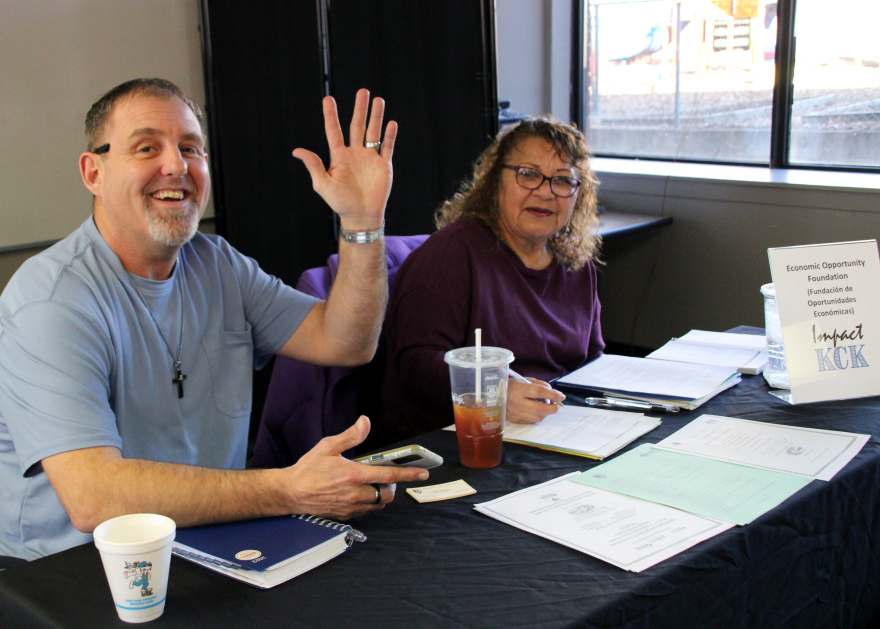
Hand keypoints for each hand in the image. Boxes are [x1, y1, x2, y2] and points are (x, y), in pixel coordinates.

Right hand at [282, 416, 427, 519]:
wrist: (289, 493)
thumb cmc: (307, 470)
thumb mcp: (328, 446)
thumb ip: (350, 435)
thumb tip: (365, 422)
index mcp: (353, 475)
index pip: (388, 475)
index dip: (408, 474)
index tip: (422, 473)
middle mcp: (355, 493)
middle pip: (387, 494)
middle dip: (393, 485)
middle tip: (386, 476)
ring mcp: (351, 506)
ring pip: (379, 505)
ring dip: (381, 495)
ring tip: (373, 484)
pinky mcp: (345, 515)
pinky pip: (367, 512)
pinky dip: (370, 503)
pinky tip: (361, 493)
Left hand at [292, 89, 396, 230]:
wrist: (361, 216)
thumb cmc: (340, 203)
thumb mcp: (323, 184)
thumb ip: (313, 165)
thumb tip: (297, 151)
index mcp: (339, 156)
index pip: (334, 131)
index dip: (331, 115)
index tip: (328, 99)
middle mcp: (355, 153)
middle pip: (357, 126)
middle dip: (360, 109)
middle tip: (363, 91)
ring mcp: (370, 158)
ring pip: (374, 132)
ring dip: (376, 116)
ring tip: (379, 100)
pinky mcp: (383, 165)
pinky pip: (387, 147)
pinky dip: (389, 135)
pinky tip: (391, 123)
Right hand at [506, 378, 565, 424]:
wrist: (493, 395)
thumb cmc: (512, 385)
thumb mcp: (524, 380)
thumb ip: (539, 385)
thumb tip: (553, 393)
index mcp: (518, 389)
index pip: (539, 392)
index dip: (553, 394)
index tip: (561, 396)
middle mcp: (516, 402)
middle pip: (540, 409)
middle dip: (552, 408)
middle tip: (556, 405)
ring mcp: (515, 413)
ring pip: (537, 418)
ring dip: (546, 413)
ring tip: (546, 406)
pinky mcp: (515, 420)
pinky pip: (531, 421)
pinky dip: (537, 416)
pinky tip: (536, 410)